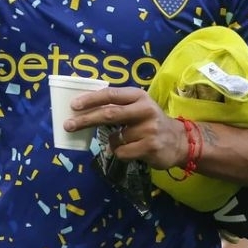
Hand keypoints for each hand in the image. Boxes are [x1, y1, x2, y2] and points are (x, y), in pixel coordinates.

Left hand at [64, 86, 186, 169]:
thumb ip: (117, 106)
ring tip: (126, 141)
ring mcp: (149, 129)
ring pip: (115, 138)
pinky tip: (133, 150)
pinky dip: (120, 153)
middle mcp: (145, 109)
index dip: (91, 99)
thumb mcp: (137, 107)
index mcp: (138, 95)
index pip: (111, 95)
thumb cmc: (150, 121)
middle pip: (109, 114)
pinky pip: (122, 152)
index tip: (73, 105)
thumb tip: (84, 111)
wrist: (178, 141)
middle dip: (85, 120)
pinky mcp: (151, 146)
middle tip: (68, 125)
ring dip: (112, 142)